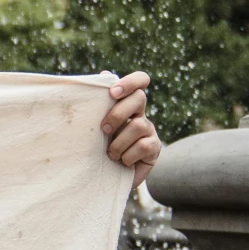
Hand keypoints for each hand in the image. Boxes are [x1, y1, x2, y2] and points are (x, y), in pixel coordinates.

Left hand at [101, 70, 160, 188]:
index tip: (113, 92)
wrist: (106, 176)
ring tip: (110, 154)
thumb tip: (103, 73)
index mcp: (125, 103)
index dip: (131, 81)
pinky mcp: (154, 148)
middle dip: (118, 113)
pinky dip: (128, 155)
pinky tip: (122, 161)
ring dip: (119, 142)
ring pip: (138, 125)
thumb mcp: (93, 126)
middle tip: (104, 129)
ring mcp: (149, 130)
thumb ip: (98, 104)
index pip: (140, 81)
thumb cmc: (96, 147)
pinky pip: (143, 146)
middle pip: (139, 98)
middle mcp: (140, 113)